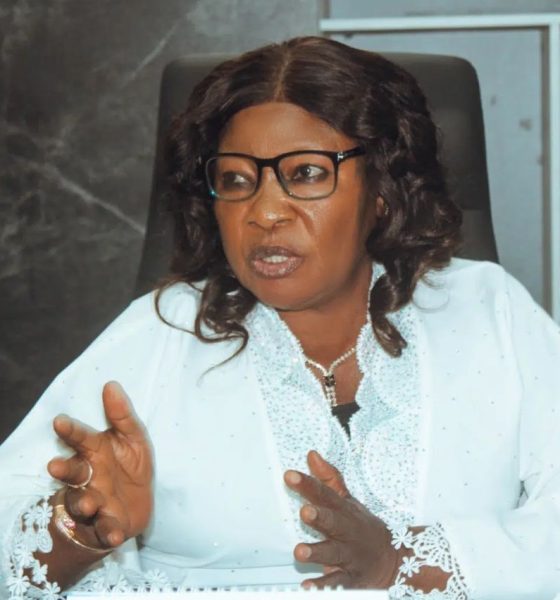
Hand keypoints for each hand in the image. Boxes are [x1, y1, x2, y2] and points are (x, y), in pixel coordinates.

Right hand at [47, 381, 152, 549]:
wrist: (139, 504)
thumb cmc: (130, 465)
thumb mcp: (134, 438)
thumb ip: (123, 415)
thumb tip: (111, 385)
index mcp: (94, 451)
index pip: (80, 437)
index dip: (70, 430)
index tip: (59, 421)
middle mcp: (88, 476)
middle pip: (72, 472)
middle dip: (64, 470)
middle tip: (54, 467)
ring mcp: (94, 501)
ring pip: (81, 502)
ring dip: (83, 502)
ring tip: (90, 504)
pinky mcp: (105, 524)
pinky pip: (104, 529)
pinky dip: (108, 532)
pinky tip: (114, 534)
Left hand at [284, 450, 399, 589]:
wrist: (393, 560)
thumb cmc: (361, 526)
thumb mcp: (347, 499)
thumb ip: (328, 477)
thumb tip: (311, 455)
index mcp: (343, 510)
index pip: (324, 493)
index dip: (307, 484)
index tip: (290, 475)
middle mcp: (346, 530)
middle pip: (333, 522)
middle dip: (320, 517)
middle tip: (305, 512)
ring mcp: (350, 555)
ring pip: (333, 553)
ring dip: (317, 552)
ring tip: (299, 552)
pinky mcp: (351, 579)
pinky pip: (337, 583)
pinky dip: (324, 586)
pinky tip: (308, 588)